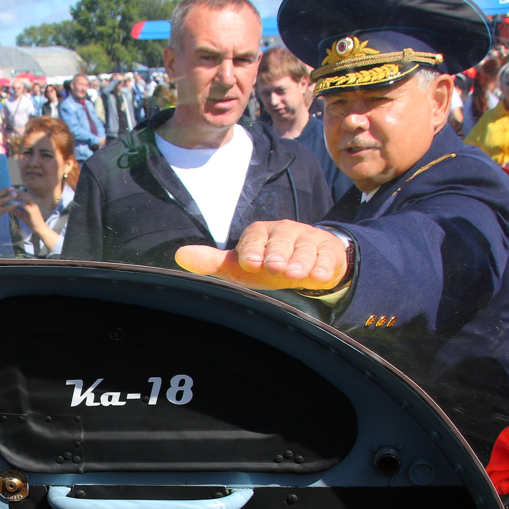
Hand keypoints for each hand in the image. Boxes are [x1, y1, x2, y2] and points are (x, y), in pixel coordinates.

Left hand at [9, 190, 46, 230]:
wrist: (39, 229)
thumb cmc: (32, 222)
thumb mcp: (23, 216)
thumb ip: (17, 212)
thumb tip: (9, 209)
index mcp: (32, 204)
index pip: (26, 195)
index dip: (19, 192)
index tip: (11, 192)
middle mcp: (33, 203)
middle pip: (26, 194)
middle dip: (18, 192)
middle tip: (10, 191)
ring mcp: (34, 207)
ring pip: (27, 198)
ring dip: (19, 196)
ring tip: (12, 195)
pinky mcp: (32, 212)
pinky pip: (26, 206)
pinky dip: (20, 204)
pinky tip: (15, 204)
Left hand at [175, 220, 347, 290]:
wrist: (307, 261)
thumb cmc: (267, 264)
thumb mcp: (241, 266)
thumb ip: (213, 261)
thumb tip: (180, 255)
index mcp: (260, 233)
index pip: (254, 238)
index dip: (252, 250)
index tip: (250, 263)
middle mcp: (284, 232)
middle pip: (281, 241)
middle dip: (277, 254)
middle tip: (275, 267)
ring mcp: (308, 239)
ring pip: (304, 248)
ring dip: (300, 261)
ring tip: (296, 274)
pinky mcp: (328, 250)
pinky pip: (326, 256)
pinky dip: (323, 266)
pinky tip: (319, 276)